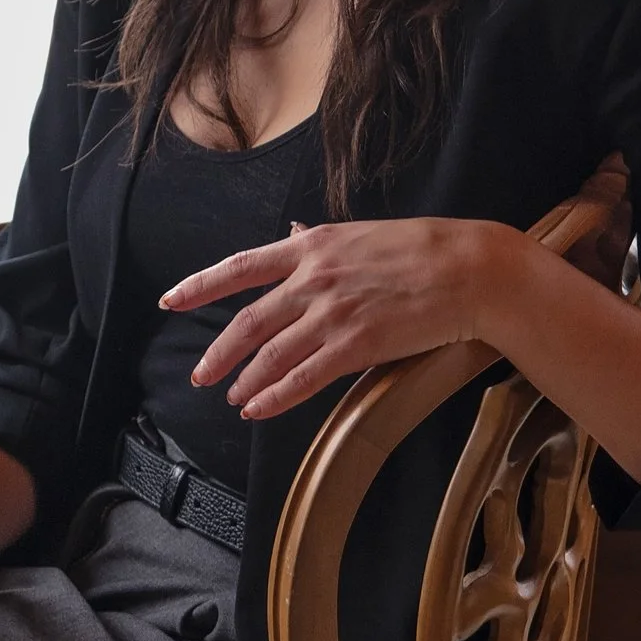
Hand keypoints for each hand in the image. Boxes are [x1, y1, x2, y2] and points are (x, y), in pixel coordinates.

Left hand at [163, 216, 520, 424]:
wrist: (469, 269)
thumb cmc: (422, 248)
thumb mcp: (359, 233)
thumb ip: (319, 241)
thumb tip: (291, 232)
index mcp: (312, 247)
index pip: (241, 266)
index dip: (201, 285)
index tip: (171, 300)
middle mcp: (314, 279)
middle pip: (249, 320)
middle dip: (218, 351)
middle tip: (199, 375)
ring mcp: (333, 313)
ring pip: (272, 354)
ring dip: (246, 380)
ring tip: (232, 397)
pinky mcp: (357, 345)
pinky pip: (305, 377)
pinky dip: (276, 396)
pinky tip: (259, 408)